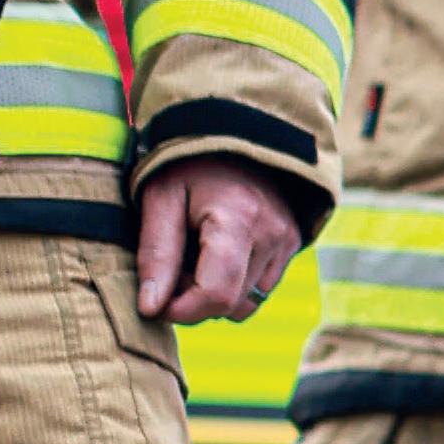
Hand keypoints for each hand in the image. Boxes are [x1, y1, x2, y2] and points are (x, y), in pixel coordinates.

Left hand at [134, 157, 300, 323]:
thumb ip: (156, 254)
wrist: (233, 132)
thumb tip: (150, 308)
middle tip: (169, 270)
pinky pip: (260, 290)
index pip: (216, 295)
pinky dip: (234, 286)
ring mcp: (287, 240)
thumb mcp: (160, 199)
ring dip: (214, 297)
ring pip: (245, 304)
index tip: (154, 304)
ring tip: (193, 261)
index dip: (181, 311)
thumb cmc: (188, 164)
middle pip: (228, 304)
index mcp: (238, 219)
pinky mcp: (292, 244)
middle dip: (192, 301)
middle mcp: (272, 233)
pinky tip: (217, 257)